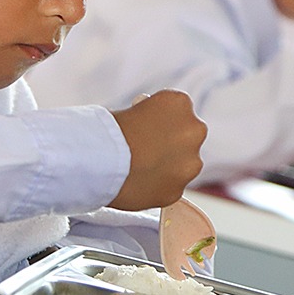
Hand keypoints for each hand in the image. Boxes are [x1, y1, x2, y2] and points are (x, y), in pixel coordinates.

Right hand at [108, 90, 206, 210]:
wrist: (99, 161)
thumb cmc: (108, 131)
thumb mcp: (133, 109)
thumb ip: (152, 117)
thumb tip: (151, 127)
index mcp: (180, 103)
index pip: (178, 110)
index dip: (160, 120)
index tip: (146, 127)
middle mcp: (194, 130)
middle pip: (188, 136)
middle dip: (172, 143)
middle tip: (145, 150)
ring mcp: (190, 164)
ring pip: (184, 165)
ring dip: (170, 166)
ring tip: (140, 169)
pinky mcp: (178, 191)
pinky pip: (171, 188)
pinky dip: (159, 187)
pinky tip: (139, 184)